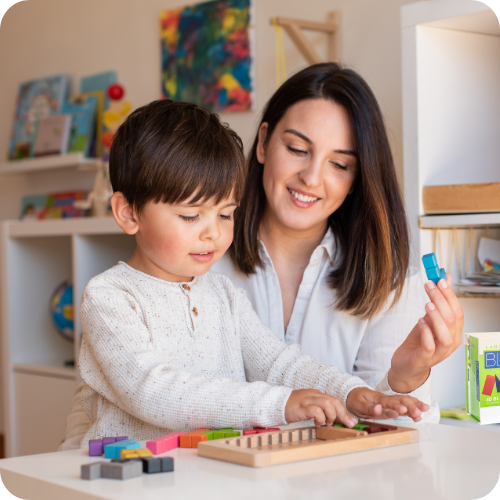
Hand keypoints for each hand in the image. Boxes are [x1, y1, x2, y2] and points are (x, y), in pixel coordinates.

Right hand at [285, 389, 357, 427]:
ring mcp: (308, 400)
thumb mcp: (309, 407)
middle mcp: (314, 395)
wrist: (277, 403)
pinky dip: (320, 418)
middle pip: (333, 400)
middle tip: (348, 425)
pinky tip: (317, 424)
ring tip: (328, 423)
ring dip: (331, 415)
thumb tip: (334, 421)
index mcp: (317, 394)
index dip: (344, 412)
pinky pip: (316, 410)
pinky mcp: (301, 407)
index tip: (351, 422)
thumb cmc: (294, 407)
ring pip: (327, 403)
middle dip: (343, 414)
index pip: (334, 400)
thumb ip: (321, 411)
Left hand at [346, 387, 429, 421]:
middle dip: (410, 406)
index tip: (403, 411)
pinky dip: (413, 406)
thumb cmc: (356, 399)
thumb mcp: (358, 404)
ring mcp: (390, 402)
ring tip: (424, 410)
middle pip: (400, 400)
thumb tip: (379, 409)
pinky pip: (404, 404)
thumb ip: (369, 408)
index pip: (388, 402)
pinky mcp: (392, 405)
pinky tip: (421, 411)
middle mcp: (386, 399)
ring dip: (415, 405)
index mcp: (378, 398)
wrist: (354, 393)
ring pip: (405, 401)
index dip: (396, 406)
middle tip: (418, 413)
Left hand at [390, 274, 463, 393]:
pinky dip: (426, 332)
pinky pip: (430, 346)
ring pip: (445, 335)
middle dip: (441, 300)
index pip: (458, 312)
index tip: (440, 280)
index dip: (450, 295)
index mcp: (453, 332)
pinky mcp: (425, 359)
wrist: (406, 365)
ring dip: (436, 317)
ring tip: (426, 304)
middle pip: (452, 320)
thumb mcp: (427, 318)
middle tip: (429, 286)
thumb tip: (443, 278)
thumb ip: (436, 302)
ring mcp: (439, 353)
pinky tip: (420, 321)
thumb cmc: (419, 342)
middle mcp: (450, 343)